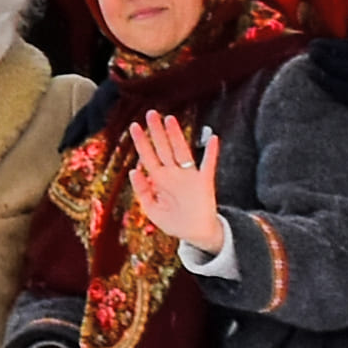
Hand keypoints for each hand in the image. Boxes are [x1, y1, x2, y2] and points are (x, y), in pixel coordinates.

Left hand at [128, 112, 226, 249]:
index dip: (141, 142)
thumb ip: (143, 191)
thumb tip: (135, 170)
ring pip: (182, 151)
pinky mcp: (205, 183)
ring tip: (170, 119)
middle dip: (157, 132)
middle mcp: (173, 174)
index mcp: (159, 180)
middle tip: (151, 113)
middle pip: (163, 148)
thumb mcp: (152, 209)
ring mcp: (189, 176)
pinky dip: (211, 153)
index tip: (135, 126)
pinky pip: (208, 165)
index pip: (148, 156)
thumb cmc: (174, 222)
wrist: (196, 235)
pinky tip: (213, 139)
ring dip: (176, 136)